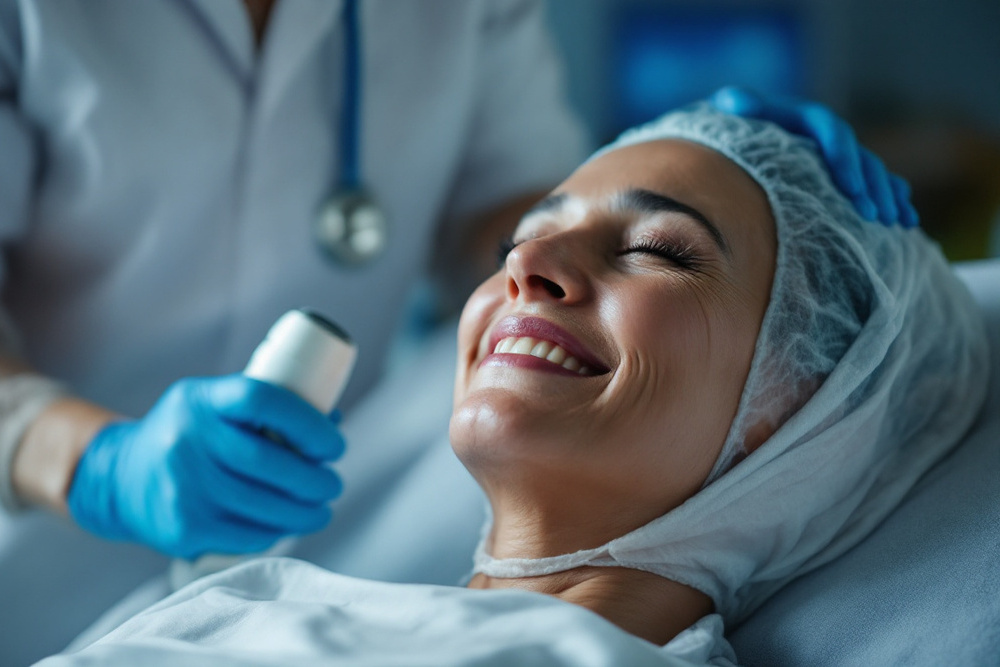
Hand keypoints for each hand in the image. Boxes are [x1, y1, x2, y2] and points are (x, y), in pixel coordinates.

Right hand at [67, 375, 344, 558]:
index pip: (261, 399)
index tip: (333, 444)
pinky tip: (287, 526)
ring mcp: (182, 486)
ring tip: (320, 510)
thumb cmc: (188, 435)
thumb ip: (267, 407)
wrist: (120, 478)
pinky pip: (246, 534)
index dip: (308, 423)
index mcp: (201, 400)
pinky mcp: (182, 527)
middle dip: (314, 479)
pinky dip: (275, 532)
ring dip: (304, 513)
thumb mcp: (215, 405)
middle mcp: (187, 440)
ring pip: (262, 505)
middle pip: (268, 461)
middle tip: (333, 485)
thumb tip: (330, 416)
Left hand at [709, 86, 918, 227]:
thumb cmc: (735, 121)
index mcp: (807, 118)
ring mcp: (839, 154)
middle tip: (875, 216)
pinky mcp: (843, 171)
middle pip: (859, 157)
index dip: (845, 159)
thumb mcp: (735, 108)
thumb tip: (737, 101)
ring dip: (887, 195)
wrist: (741, 128)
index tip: (852, 188)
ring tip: (897, 221)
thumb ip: (739, 103)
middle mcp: (829, 134)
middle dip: (870, 187)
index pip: (833, 133)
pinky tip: (907, 220)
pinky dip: (893, 198)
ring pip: (873, 172)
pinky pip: (875, 183)